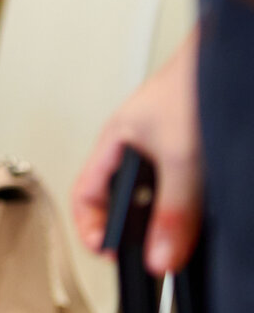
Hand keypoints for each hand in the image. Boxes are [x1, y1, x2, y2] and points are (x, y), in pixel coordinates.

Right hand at [71, 24, 202, 274]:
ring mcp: (164, 148)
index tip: (109, 254)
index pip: (84, 195)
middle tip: (147, 257)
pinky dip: (188, 208)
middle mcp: (137, 146)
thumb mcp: (181, 158)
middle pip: (118, 202)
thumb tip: (160, 258)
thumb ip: (172, 210)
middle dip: (130, 231)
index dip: (90, 228)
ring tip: (176, 239)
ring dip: (162, 220)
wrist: (228, 54)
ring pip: (153, 197)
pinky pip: (181, 189)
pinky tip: (202, 214)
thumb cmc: (193, 83)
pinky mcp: (192, 150)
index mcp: (115, 142)